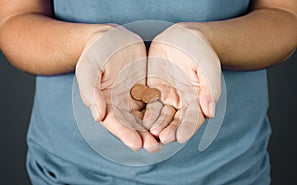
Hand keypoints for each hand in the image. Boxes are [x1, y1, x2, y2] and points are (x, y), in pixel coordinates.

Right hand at [76, 25, 161, 152]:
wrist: (110, 37)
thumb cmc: (95, 52)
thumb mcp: (88, 69)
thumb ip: (91, 92)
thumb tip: (98, 116)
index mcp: (105, 103)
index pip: (115, 123)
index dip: (125, 134)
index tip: (137, 145)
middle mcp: (120, 104)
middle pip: (132, 125)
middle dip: (143, 137)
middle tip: (155, 147)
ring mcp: (134, 97)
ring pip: (146, 117)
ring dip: (154, 129)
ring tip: (166, 139)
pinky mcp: (146, 88)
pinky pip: (155, 102)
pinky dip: (162, 112)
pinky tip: (172, 120)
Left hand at [146, 23, 221, 143]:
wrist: (181, 36)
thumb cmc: (199, 50)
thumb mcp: (208, 66)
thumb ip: (210, 88)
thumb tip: (210, 112)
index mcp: (196, 99)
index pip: (192, 118)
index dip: (187, 128)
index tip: (182, 137)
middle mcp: (179, 101)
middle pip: (174, 120)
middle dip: (169, 130)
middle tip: (163, 138)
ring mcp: (164, 96)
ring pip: (159, 114)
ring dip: (155, 124)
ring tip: (150, 132)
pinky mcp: (151, 89)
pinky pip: (145, 102)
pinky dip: (142, 111)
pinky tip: (138, 118)